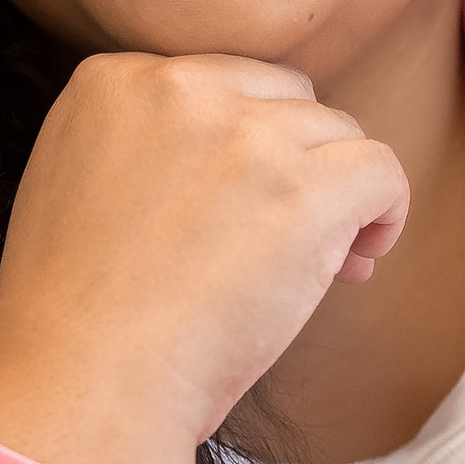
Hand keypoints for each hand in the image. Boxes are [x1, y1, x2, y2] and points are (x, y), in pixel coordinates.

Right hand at [0, 50, 409, 463]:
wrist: (85, 382)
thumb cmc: (80, 320)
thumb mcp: (79, 188)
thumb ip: (145, 146)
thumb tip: (262, 154)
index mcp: (112, 81)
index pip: (219, 85)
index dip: (245, 149)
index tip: (243, 210)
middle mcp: (178, 87)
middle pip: (284, 97)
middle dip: (296, 161)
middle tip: (290, 237)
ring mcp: (244, 134)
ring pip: (338, 132)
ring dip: (339, 192)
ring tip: (326, 261)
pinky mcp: (302, 189)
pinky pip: (382, 169)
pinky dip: (386, 211)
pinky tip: (364, 257)